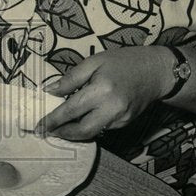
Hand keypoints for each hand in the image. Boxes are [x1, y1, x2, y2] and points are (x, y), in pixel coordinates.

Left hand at [35, 46, 174, 140]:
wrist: (157, 72)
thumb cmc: (124, 61)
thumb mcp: (94, 61)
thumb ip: (71, 78)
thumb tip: (50, 92)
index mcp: (101, 90)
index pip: (71, 110)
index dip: (52, 120)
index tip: (38, 126)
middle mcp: (111, 108)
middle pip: (81, 130)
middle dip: (62, 133)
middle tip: (47, 131)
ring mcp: (120, 119)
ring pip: (91, 132)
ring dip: (74, 131)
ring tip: (61, 125)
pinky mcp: (125, 123)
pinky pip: (102, 127)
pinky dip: (90, 124)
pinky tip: (83, 116)